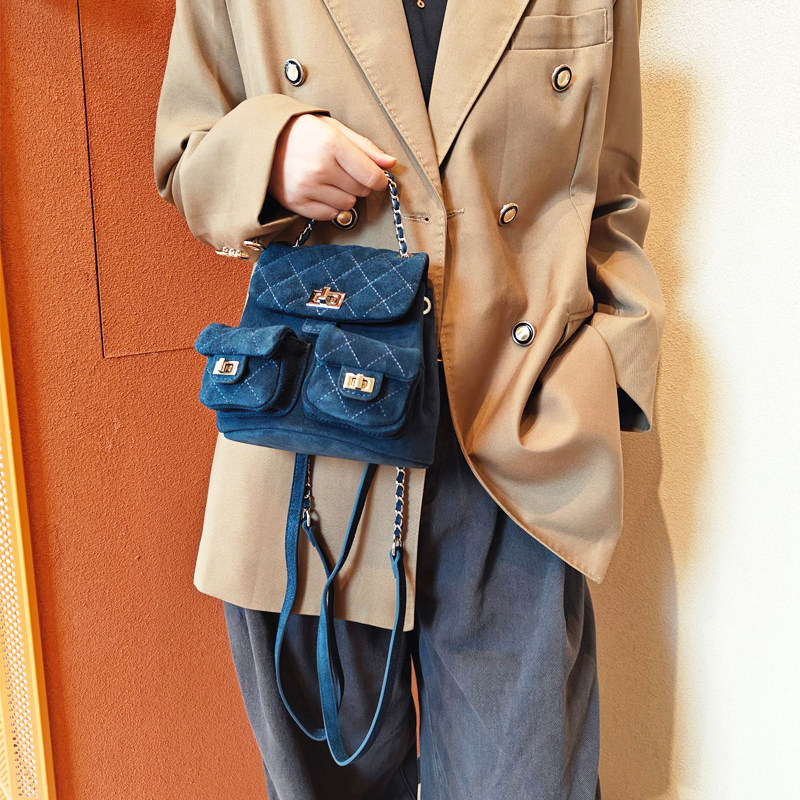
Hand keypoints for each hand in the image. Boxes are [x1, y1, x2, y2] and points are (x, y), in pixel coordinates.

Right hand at [267, 113, 397, 219]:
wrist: (263, 140)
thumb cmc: (302, 132)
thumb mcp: (335, 129)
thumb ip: (365, 147)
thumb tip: (390, 163)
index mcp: (331, 144)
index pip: (371, 176)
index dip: (380, 180)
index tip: (379, 178)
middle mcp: (319, 168)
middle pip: (361, 191)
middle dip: (360, 183)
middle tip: (345, 171)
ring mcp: (306, 188)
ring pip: (347, 205)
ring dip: (345, 195)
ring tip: (331, 180)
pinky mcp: (296, 203)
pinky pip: (329, 215)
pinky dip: (330, 206)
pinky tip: (321, 191)